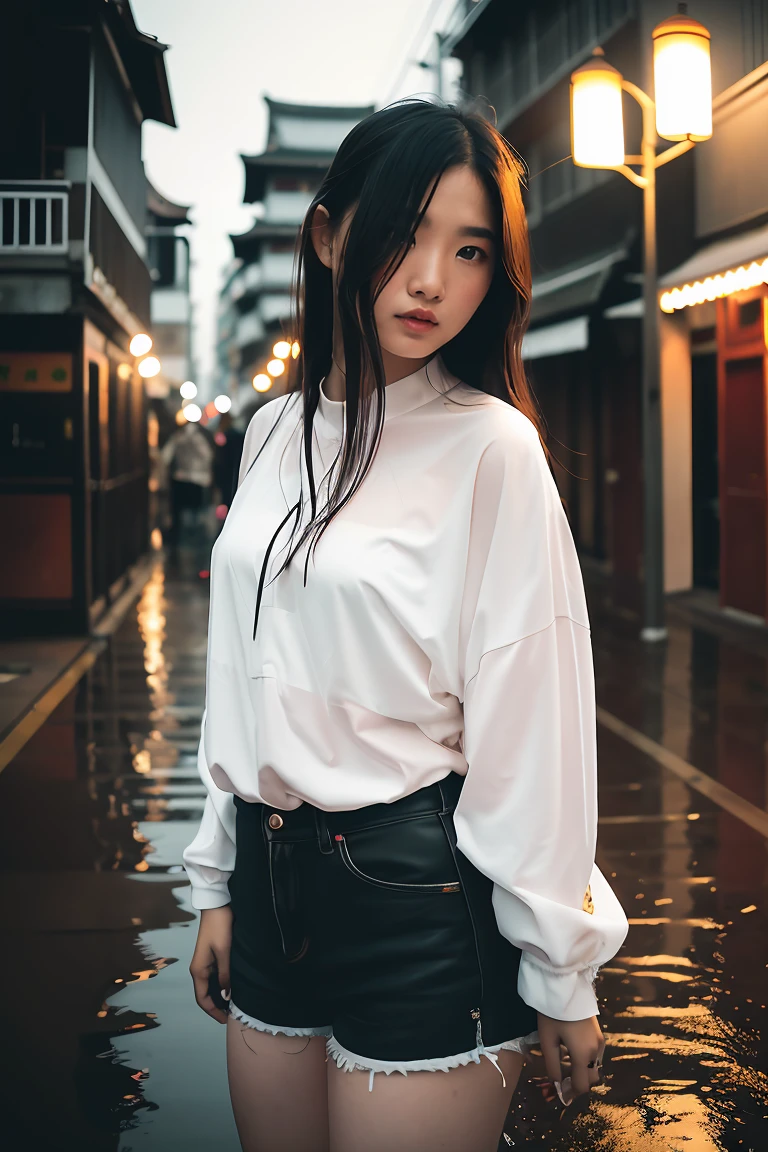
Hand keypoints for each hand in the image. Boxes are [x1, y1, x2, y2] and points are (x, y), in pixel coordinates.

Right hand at [189, 905, 232, 1024]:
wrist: (217, 905)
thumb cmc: (220, 928)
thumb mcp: (224, 952)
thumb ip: (225, 975)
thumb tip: (226, 996)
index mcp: (198, 970)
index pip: (202, 999)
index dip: (213, 1011)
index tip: (225, 1021)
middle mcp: (199, 969)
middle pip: (206, 994)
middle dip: (217, 1006)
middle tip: (233, 1015)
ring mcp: (206, 962)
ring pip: (211, 986)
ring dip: (220, 996)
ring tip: (235, 1004)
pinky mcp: (213, 956)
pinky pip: (216, 977)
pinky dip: (222, 985)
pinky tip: (233, 988)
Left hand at [537, 1012, 604, 1104]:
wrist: (566, 987)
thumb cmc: (553, 1013)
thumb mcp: (547, 1040)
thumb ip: (552, 1065)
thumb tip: (556, 1082)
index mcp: (584, 1055)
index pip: (582, 1085)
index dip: (570, 1092)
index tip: (558, 1091)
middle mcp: (596, 1051)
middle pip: (591, 1078)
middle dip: (577, 1083)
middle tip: (561, 1078)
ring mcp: (600, 1041)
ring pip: (595, 1067)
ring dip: (582, 1072)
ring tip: (564, 1064)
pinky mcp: (599, 1033)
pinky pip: (596, 1056)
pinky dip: (586, 1061)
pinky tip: (571, 1051)